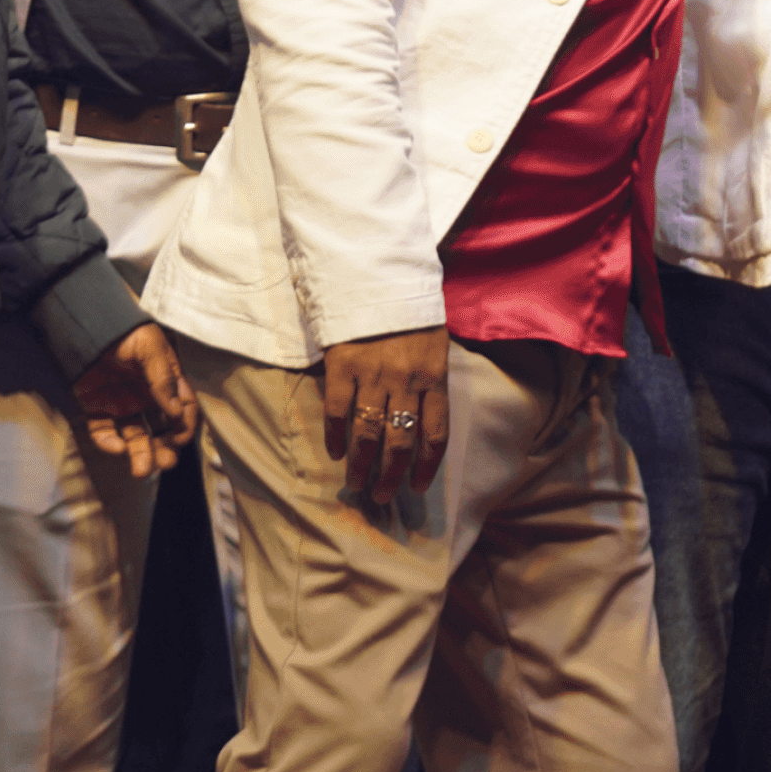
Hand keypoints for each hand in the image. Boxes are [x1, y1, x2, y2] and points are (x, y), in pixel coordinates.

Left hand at [73, 324, 198, 480]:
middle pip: (160, 429)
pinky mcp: (97, 409)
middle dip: (164, 448)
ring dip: (141, 454)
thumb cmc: (127, 331)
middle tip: (164, 462)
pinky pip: (104, 431)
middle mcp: (146, 397)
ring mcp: (122, 404)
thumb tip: (176, 412)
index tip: (181, 438)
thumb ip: (163, 378)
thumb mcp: (152, 347)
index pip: (182, 408)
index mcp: (165, 381)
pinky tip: (116, 446)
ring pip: (135, 436)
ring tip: (142, 470)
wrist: (88, 325)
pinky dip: (109, 442)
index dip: (184, 425)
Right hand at [322, 323, 450, 505]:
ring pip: (368, 433)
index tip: (416, 487)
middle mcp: (406, 380)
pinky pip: (337, 411)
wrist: (379, 275)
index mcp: (435, 376)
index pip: (435, 433)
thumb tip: (423, 424)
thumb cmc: (412, 314)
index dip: (426, 466)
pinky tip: (335, 452)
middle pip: (400, 441)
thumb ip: (431, 382)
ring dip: (362, 464)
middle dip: (391, 475)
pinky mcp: (342, 366)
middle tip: (383, 496)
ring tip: (356, 484)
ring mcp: (373, 374)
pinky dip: (335, 436)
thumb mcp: (435, 345)